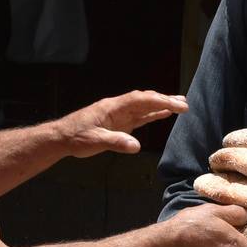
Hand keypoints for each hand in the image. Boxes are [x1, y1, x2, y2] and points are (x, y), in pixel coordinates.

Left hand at [57, 90, 187, 157]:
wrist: (61, 137)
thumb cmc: (75, 137)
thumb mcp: (94, 141)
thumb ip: (115, 142)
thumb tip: (136, 146)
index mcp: (113, 107)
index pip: (141, 100)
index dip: (160, 101)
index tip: (177, 106)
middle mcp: (118, 107)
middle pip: (145, 100)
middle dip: (165, 100)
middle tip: (184, 105)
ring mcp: (119, 114)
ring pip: (144, 106)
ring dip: (162, 105)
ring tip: (181, 105)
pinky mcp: (120, 123)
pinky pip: (140, 116)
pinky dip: (153, 114)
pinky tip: (164, 114)